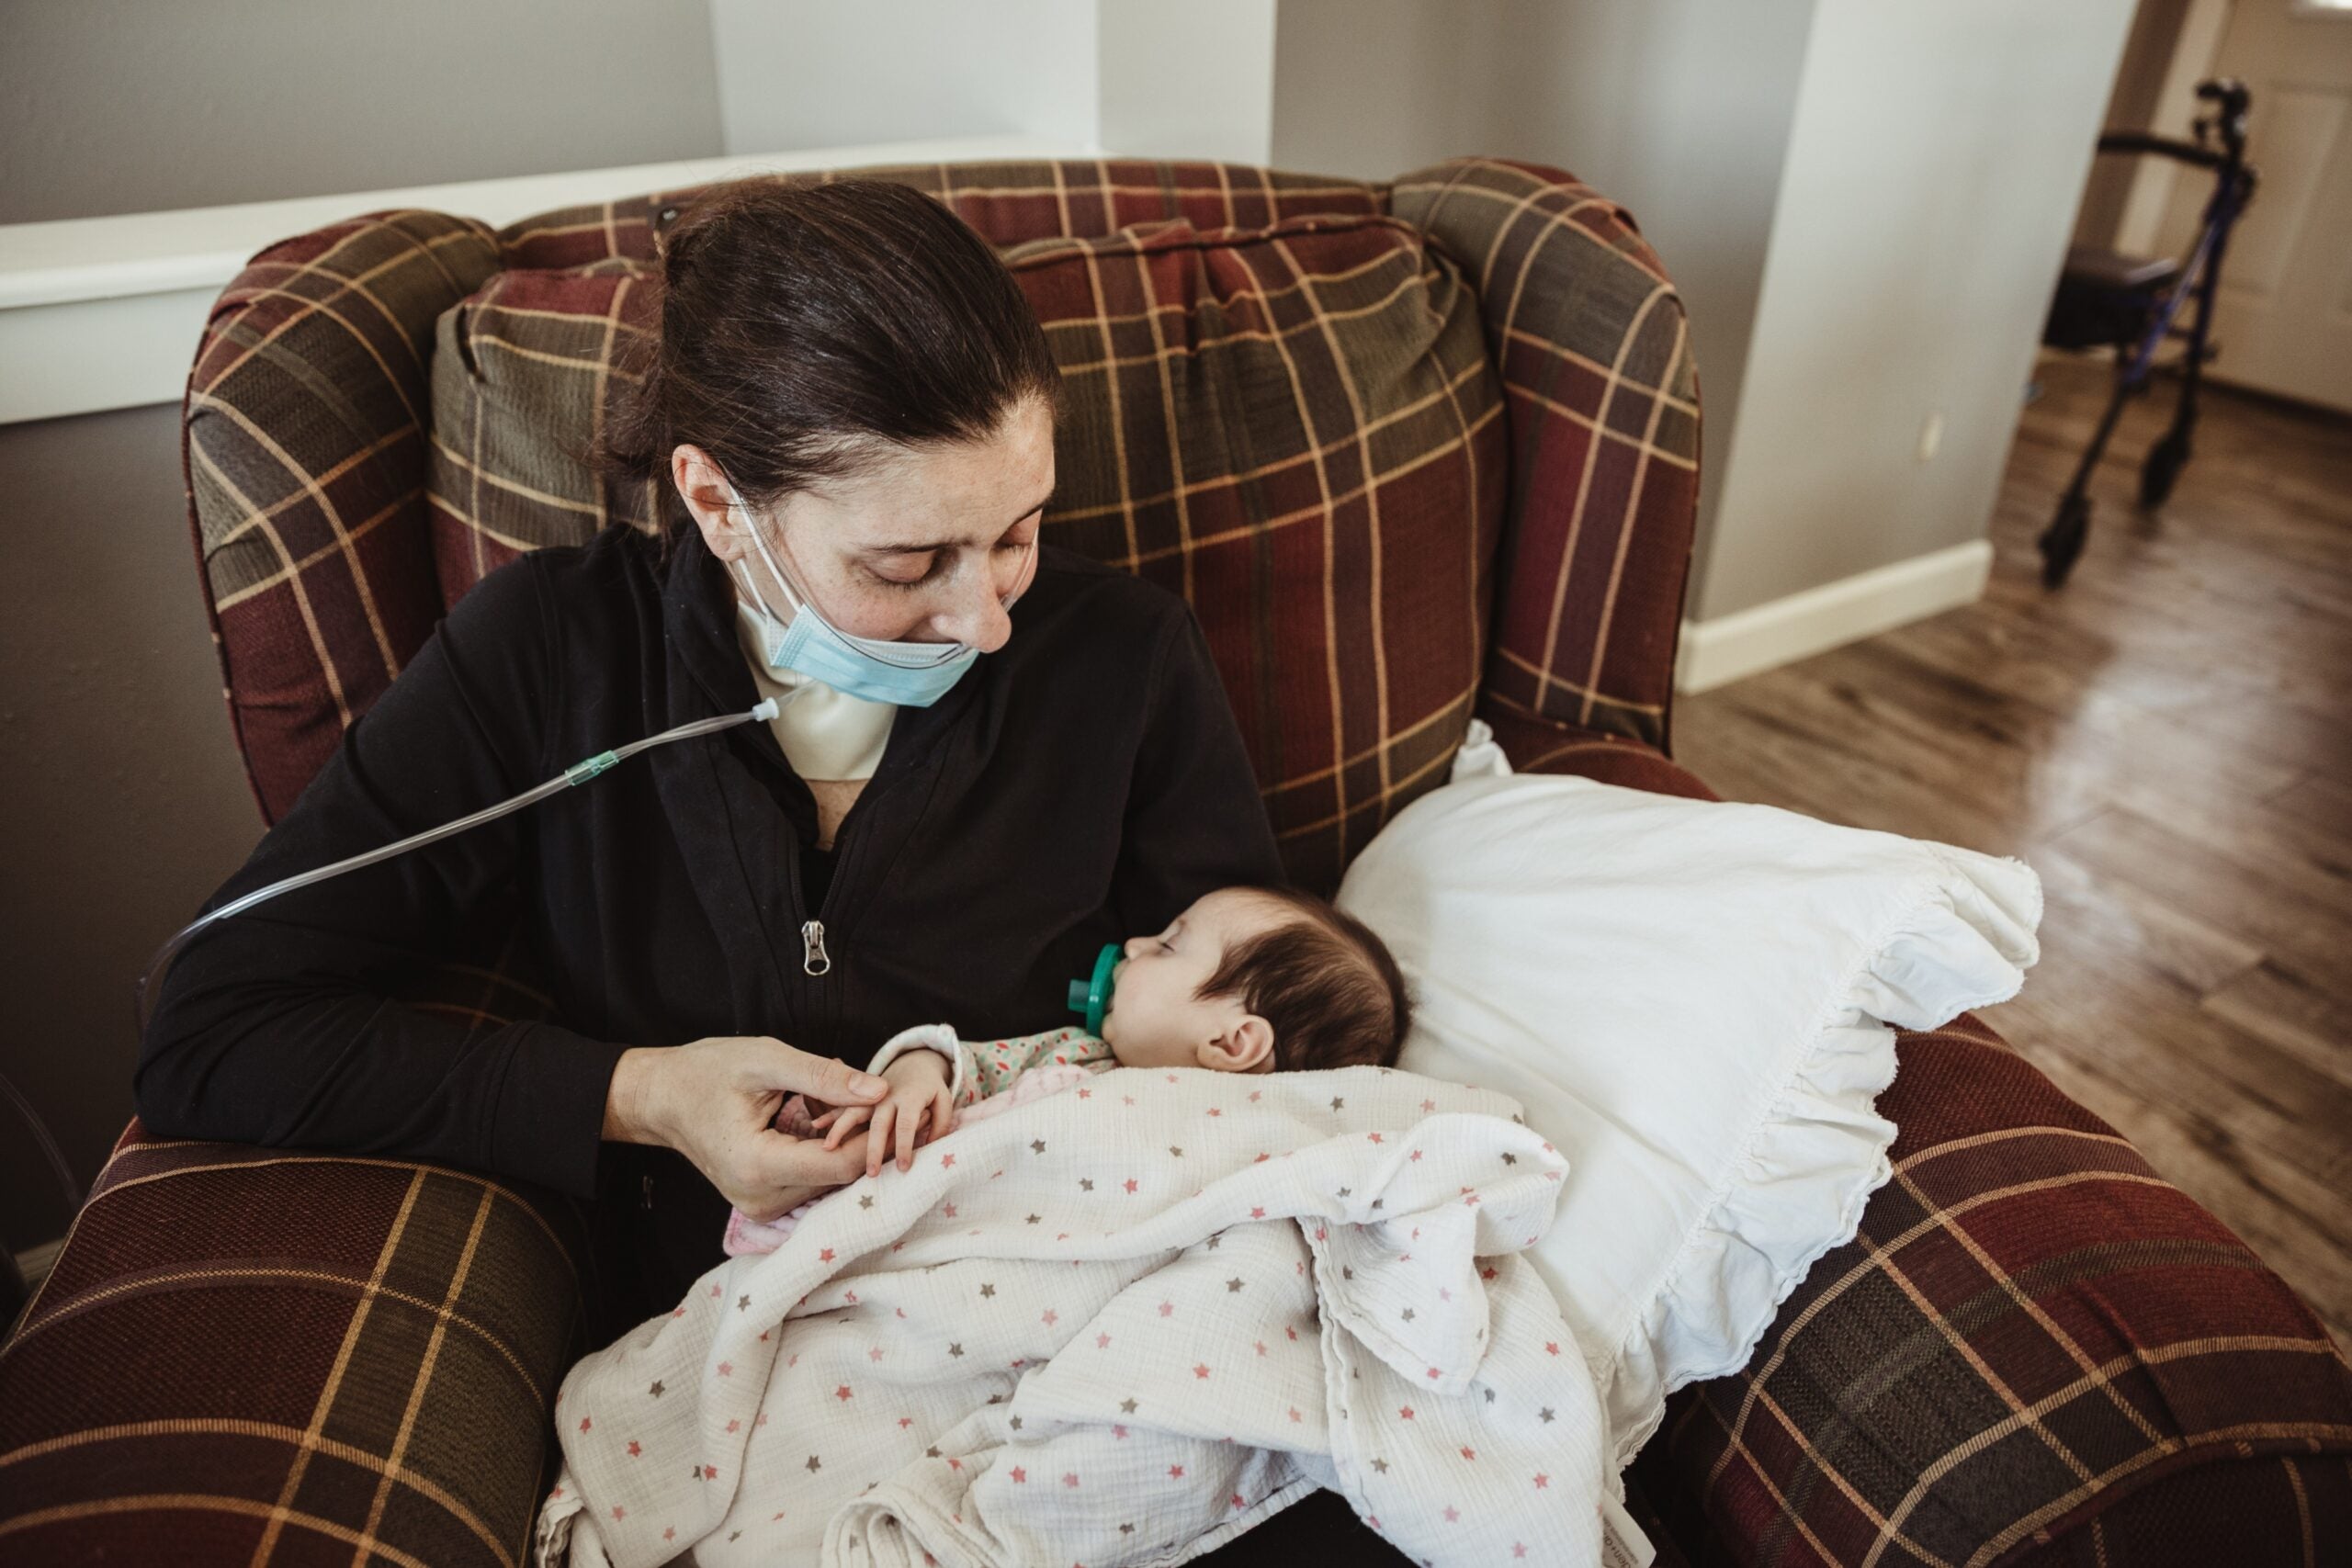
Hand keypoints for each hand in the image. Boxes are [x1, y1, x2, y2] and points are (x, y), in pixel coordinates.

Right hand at [604, 1037, 891, 1221]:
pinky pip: (812, 1180)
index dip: (873, 1135)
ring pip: (830, 1181)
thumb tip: (878, 1090)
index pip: (840, 1165)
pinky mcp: (765, 1201)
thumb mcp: (766, 1061)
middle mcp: (761, 1198)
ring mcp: (762, 1206)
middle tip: (875, 1096)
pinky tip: (825, 1119)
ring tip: (847, 1102)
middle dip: (863, 1136)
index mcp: (758, 1166)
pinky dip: (826, 1151)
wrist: (661, 1098)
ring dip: (845, 1144)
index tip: (891, 1102)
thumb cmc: (706, 1073)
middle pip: (840, 1177)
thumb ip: (823, 1077)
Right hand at [810, 1052, 954, 1176]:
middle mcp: (887, 1096)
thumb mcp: (944, 1100)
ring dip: (840, 1129)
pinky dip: (829, 1114)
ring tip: (828, 1148)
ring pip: (853, 1111)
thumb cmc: (930, 1088)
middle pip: (878, 1123)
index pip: (907, 1124)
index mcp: (910, 1097)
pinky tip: (815, 1126)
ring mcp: (870, 1095)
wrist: (913, 1063)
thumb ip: (941, 1122)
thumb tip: (931, 1146)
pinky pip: (842, 1105)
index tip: (903, 1167)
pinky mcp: (860, 1096)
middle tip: (871, 1174)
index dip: (905, 1145)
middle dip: (873, 1149)